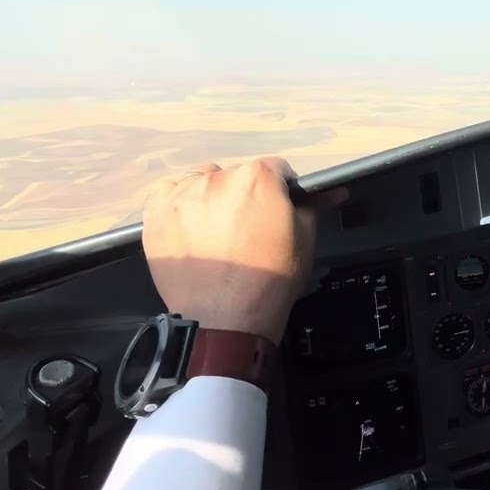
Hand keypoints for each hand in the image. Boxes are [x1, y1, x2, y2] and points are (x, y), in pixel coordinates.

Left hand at [142, 156, 344, 342]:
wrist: (224, 319)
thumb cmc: (270, 280)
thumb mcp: (304, 241)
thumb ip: (312, 206)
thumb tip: (333, 190)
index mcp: (258, 177)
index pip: (275, 170)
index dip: (279, 191)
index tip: (275, 212)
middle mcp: (218, 176)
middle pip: (237, 175)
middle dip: (244, 195)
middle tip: (246, 228)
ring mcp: (183, 192)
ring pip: (202, 181)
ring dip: (211, 197)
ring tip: (215, 231)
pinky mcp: (156, 211)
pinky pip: (171, 192)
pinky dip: (181, 204)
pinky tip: (190, 227)